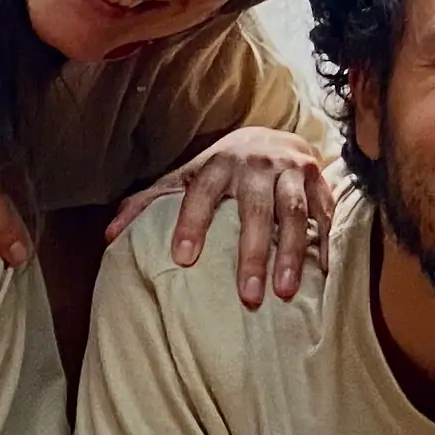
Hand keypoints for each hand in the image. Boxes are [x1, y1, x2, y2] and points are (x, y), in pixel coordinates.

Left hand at [106, 124, 330, 305]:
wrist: (274, 136)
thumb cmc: (222, 169)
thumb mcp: (185, 177)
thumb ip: (148, 203)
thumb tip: (109, 236)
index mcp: (219, 163)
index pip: (202, 192)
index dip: (192, 223)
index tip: (183, 260)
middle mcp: (257, 165)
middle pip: (255, 210)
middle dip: (252, 254)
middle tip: (247, 297)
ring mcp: (292, 172)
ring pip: (293, 213)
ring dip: (290, 254)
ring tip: (284, 293)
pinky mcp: (320, 181)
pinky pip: (325, 214)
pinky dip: (323, 243)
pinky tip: (319, 274)